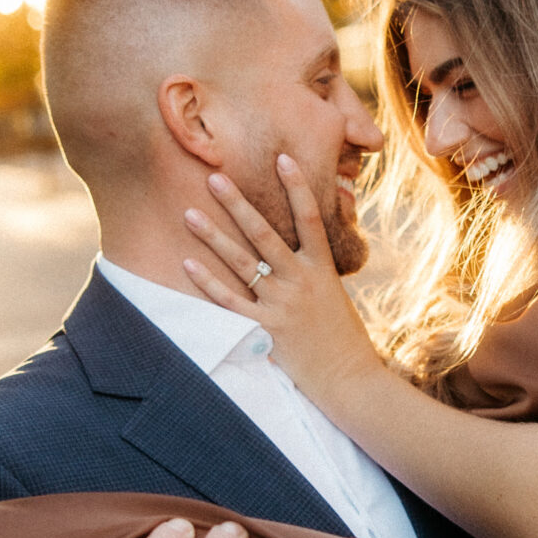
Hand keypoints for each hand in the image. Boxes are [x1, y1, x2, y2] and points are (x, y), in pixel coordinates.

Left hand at [182, 161, 384, 409]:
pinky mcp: (264, 329)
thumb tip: (303, 247)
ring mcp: (281, 304)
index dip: (297, 186)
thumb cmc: (343, 340)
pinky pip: (229, 301)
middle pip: (264, 233)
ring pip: (241, 262)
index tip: (282, 157)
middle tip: (215, 176)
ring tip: (189, 212)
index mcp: (322, 269)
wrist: (350, 381)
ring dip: (213, 235)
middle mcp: (300, 281)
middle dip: (237, 203)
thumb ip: (315, 271)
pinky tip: (188, 263)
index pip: (310, 217)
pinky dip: (207, 282)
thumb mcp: (335, 296)